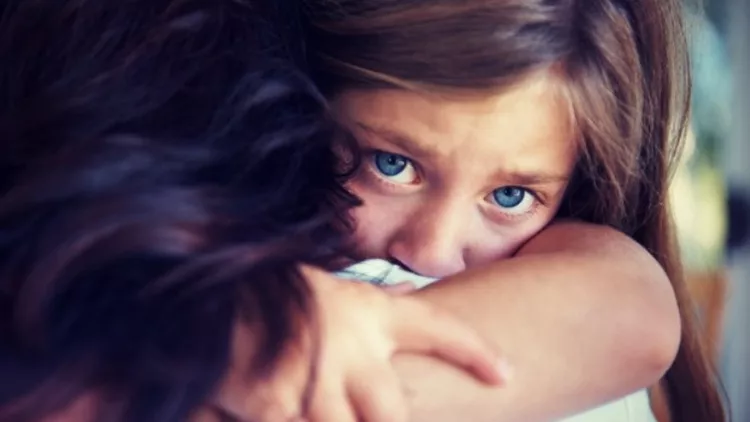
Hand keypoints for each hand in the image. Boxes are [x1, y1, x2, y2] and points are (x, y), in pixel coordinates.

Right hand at [210, 266, 506, 421]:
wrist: (202, 289)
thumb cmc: (265, 287)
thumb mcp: (323, 287)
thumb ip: (365, 308)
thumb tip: (402, 303)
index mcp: (366, 310)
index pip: (436, 327)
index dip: (474, 352)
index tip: (505, 375)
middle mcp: (352, 348)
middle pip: (396, 416)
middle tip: (381, 416)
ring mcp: (318, 382)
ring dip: (335, 421)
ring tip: (312, 401)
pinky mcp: (282, 408)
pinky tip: (272, 408)